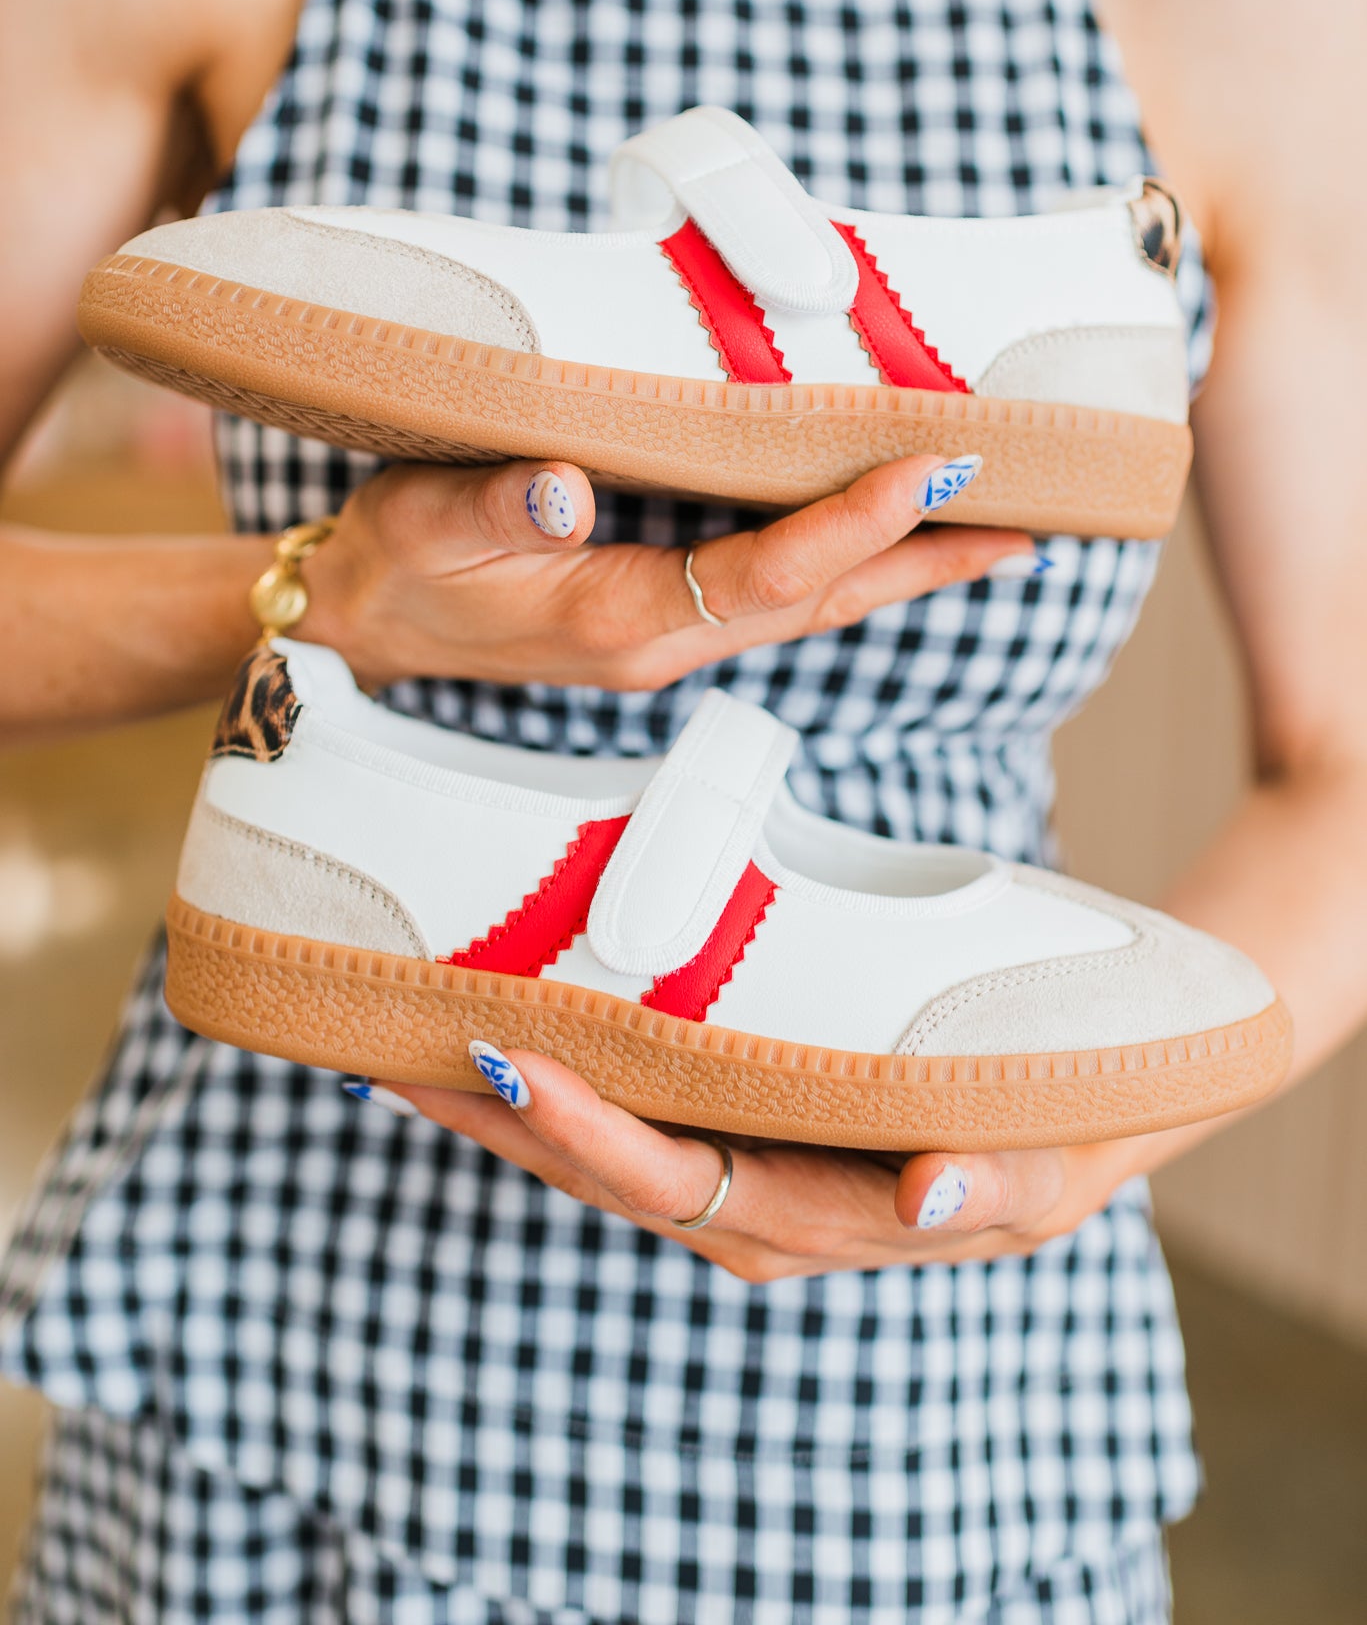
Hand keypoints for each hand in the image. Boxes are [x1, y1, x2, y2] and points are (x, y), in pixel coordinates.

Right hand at [298, 453, 1029, 692]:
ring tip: (996, 525)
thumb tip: (565, 494)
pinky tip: (888, 528)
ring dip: (904, 566)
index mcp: (618, 620)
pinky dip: (847, 558)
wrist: (361, 627)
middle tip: (1029, 519)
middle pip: (824, 602)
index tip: (931, 466)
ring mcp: (671, 633)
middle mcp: (665, 638)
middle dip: (926, 561)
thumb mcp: (418, 528)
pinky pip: (779, 590)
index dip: (852, 523)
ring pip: (813, 602)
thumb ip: (494, 512)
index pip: (765, 576)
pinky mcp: (665, 613)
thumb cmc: (391, 567)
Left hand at [386, 1049, 1153, 1281]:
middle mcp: (741, 1210)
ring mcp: (724, 1169)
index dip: (586, 1129)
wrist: (1061, 1122)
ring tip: (399, 1034)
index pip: (669, 1180)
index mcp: (802, 1222)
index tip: (511, 1060)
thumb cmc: (1040, 1144)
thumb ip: (989, 1187)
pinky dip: (547, 1077)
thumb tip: (929, 1190)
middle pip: (594, 1166)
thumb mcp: (1039, 1176)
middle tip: (388, 1040)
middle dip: (492, 1114)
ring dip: (495, 1099)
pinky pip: (619, 1108)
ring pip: (589, 1142)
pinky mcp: (725, 1125)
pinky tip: (489, 1026)